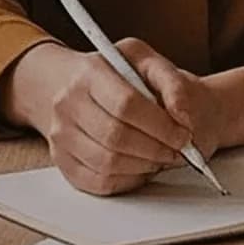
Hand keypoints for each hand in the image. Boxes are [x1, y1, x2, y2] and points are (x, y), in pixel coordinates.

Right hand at [7, 42, 218, 196]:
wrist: (72, 84)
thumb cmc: (117, 75)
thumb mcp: (147, 63)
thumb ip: (172, 83)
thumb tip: (183, 117)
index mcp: (91, 72)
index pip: (126, 104)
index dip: (160, 126)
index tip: (183, 135)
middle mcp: (67, 103)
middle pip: (116, 137)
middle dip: (156, 149)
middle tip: (177, 151)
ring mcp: (60, 134)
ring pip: (107, 164)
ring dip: (144, 167)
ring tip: (161, 157)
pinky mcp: (61, 160)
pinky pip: (97, 182)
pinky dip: (127, 181)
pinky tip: (141, 168)